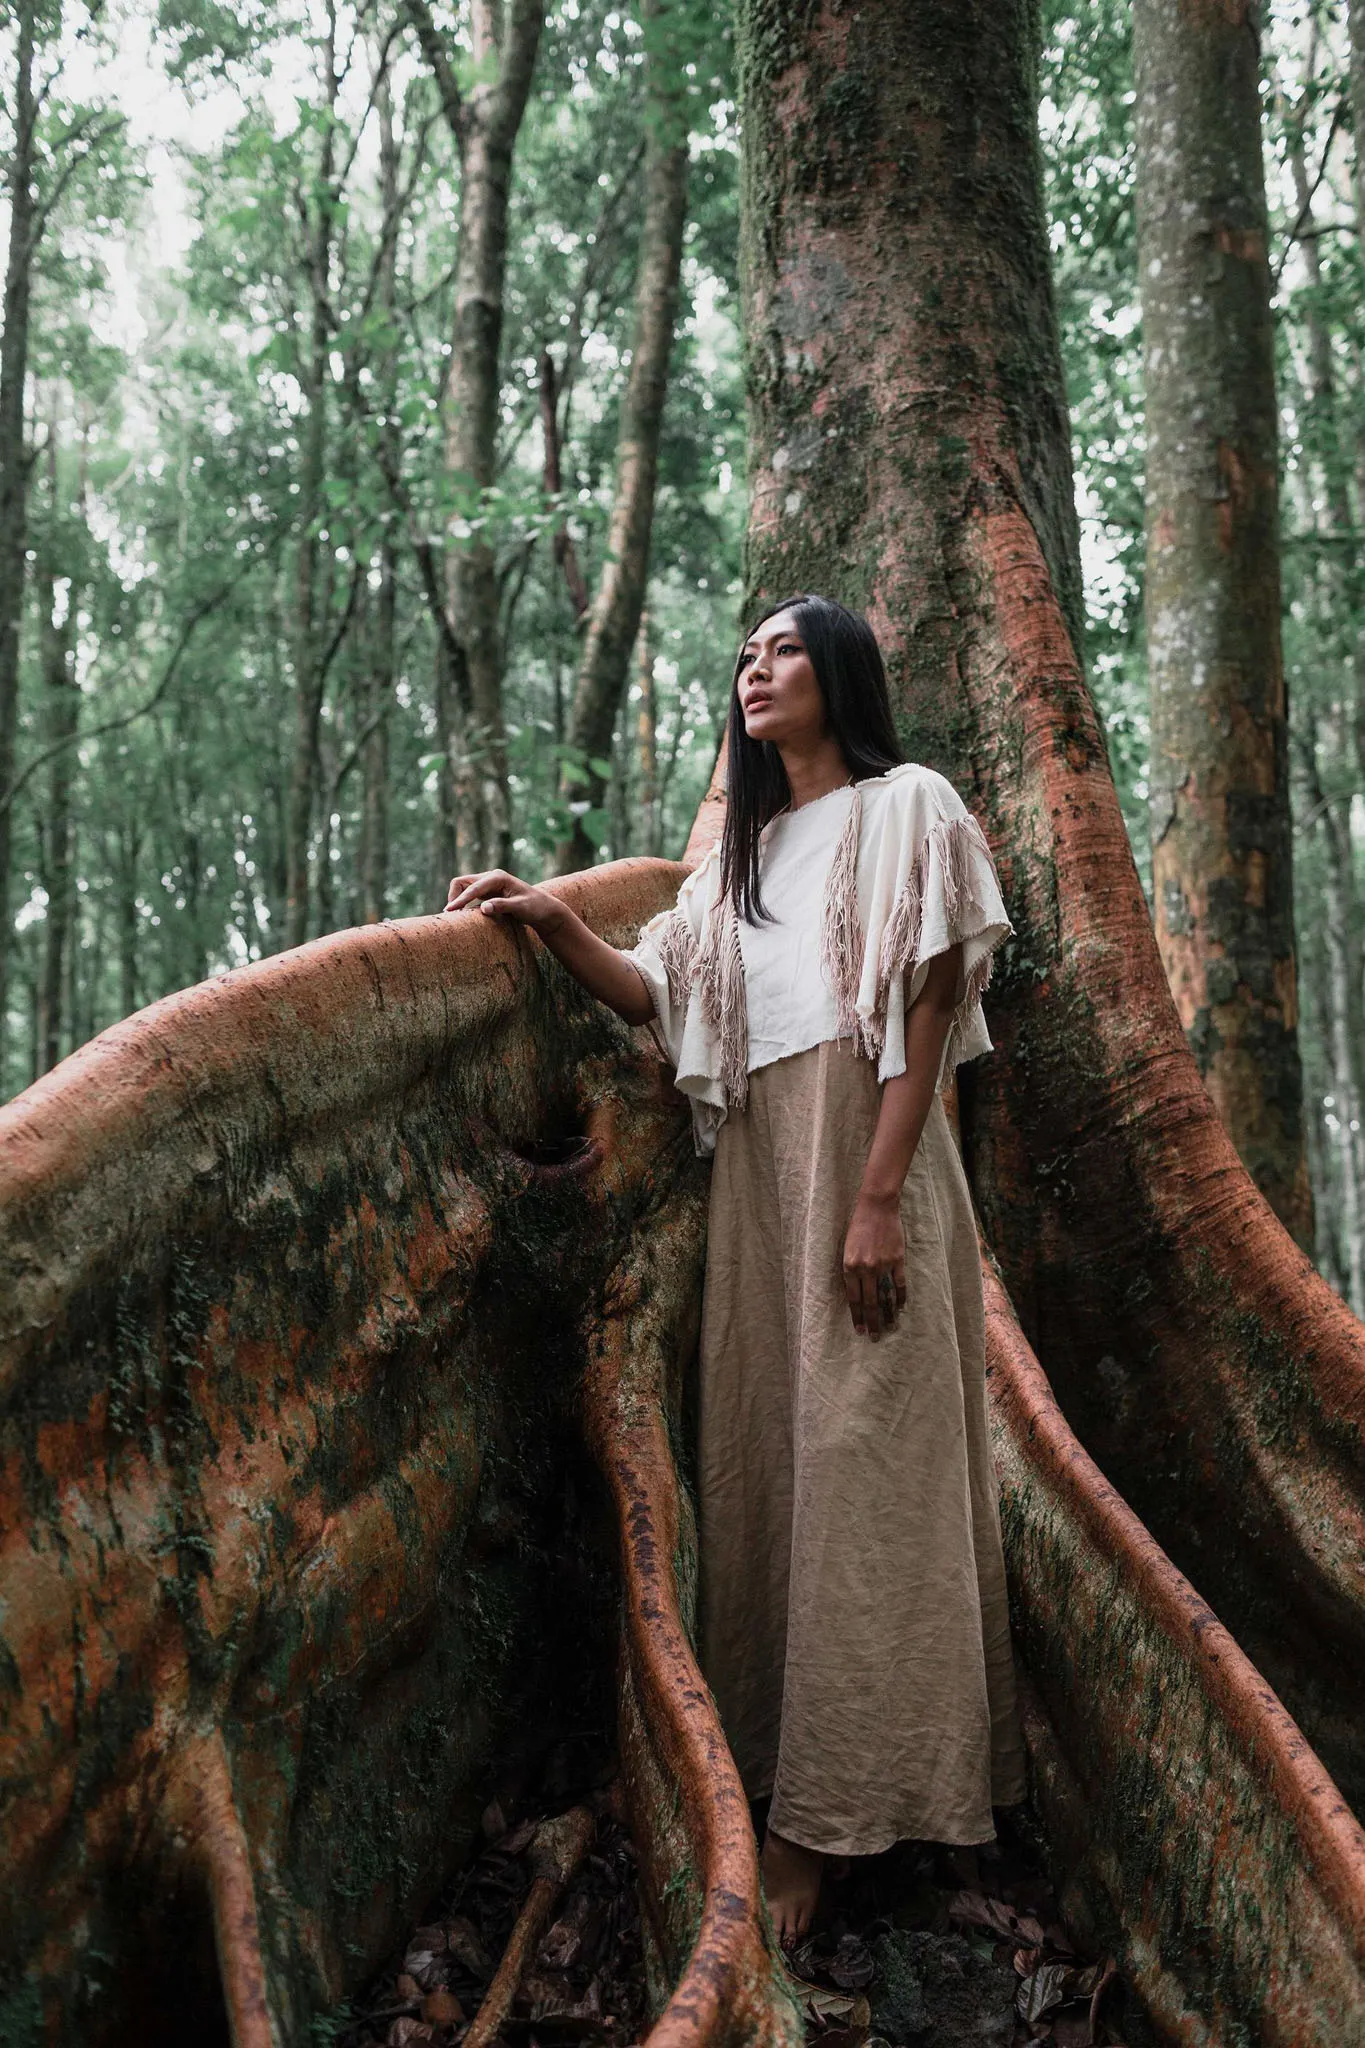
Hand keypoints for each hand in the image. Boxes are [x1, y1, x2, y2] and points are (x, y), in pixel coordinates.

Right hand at [444, 869, 564, 935]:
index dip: (460, 899)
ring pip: (464, 887)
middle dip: (454, 896)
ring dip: (457, 899)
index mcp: (498, 877)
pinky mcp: (488, 892)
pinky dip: (463, 902)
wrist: (544, 909)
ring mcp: (489, 884)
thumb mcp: (521, 908)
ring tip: (453, 916)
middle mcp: (491, 877)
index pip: (473, 887)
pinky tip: (461, 914)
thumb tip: (483, 908)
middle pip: (462, 882)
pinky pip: (470, 894)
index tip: (450, 911)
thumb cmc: (535, 907)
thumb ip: (502, 906)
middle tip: (450, 914)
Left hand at [842, 1190, 906, 1341]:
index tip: (859, 1330)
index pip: (853, 1298)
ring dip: (887, 1314)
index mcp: (849, 1266)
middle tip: (874, 1337)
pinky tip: (901, 1307)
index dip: (857, 1316)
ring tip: (890, 1327)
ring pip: (885, 1296)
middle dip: (871, 1322)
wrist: (876, 1208)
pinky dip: (901, 1297)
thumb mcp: (848, 1249)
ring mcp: (882, 1265)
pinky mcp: (897, 1260)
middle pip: (869, 1302)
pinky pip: (900, 1284)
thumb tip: (857, 1293)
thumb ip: (852, 1271)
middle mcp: (865, 1268)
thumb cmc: (858, 1227)